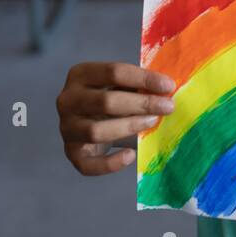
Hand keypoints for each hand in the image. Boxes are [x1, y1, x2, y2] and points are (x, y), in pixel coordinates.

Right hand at [57, 62, 175, 175]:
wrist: (86, 122)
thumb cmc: (109, 98)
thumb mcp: (119, 85)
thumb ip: (137, 85)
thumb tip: (166, 90)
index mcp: (80, 75)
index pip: (113, 72)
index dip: (143, 78)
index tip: (168, 86)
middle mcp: (68, 100)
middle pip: (105, 101)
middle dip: (141, 104)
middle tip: (167, 107)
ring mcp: (67, 128)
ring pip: (96, 131)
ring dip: (128, 127)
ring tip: (151, 123)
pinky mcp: (71, 153)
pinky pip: (88, 164)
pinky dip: (110, 163)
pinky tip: (130, 155)